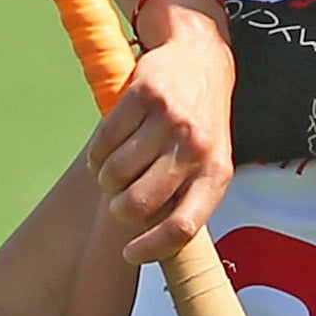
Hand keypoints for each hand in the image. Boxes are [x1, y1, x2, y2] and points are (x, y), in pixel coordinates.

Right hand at [86, 26, 236, 266]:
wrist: (200, 61)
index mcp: (216, 174)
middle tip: (121, 200)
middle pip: (138, 205)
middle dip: (120, 210)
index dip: (152, 249)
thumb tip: (152, 243)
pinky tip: (111, 146)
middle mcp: (196, 148)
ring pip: (114, 175)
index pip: (183, 227)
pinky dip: (98, 153)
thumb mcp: (209, 163)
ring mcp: (169, 121)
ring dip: (107, 178)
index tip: (130, 254)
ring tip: (119, 166)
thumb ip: (186, 198)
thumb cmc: (200, 125)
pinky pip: (103, 142)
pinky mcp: (144, 96)